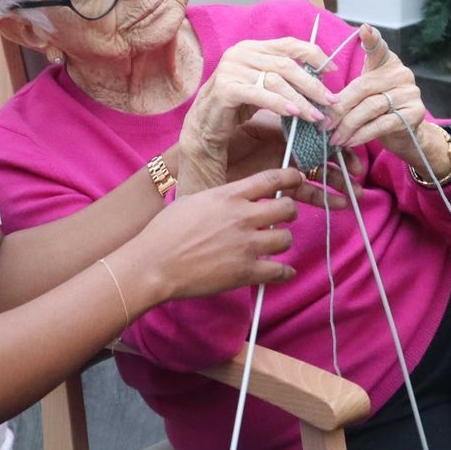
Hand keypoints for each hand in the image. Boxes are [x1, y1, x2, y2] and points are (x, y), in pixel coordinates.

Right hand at [114, 166, 304, 305]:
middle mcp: (242, 217)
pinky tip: (283, 272)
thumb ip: (220, 197)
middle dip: (289, 211)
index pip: (271, 179)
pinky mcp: (245, 272)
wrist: (153, 264)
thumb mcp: (193, 200)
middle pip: (287, 208)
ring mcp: (245, 246)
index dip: (291, 177)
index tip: (297, 179)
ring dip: (283, 241)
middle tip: (283, 217)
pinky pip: (279, 271)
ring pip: (286, 239)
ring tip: (274, 245)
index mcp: (228, 196)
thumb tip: (236, 196)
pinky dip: (284, 273)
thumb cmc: (165, 231)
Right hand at [177, 36, 335, 184]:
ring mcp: (231, 68)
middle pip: (286, 64)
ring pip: (276, 80)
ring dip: (300, 99)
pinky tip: (294, 113)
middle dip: (312, 84)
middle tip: (330, 101)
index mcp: (253, 47)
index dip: (314, 54)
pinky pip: (260, 94)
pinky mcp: (225, 88)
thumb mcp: (263, 86)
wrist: (205, 126)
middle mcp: (241, 53)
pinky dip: (279, 104)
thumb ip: (284, 78)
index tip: (333, 70)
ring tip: (316, 115)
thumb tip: (320, 81)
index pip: (289, 44)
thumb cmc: (237, 106)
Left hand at [218, 113, 362, 204]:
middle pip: (317, 146)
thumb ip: (268, 124)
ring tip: (356, 193)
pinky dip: (321, 195)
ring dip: (336, 180)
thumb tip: (291, 110)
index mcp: (273, 124)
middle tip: (358, 169)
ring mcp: (279, 161)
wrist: (193, 167)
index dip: (331, 135)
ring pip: (314, 169)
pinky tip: (339, 203)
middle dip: (339, 158)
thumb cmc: (210, 144)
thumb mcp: (240, 131)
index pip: (309, 125)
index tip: (346, 140)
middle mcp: (279, 141)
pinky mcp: (276, 181)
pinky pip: (302, 188)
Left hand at [325, 25, 450, 174]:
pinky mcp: (414, 114)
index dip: (371, 39)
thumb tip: (321, 101)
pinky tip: (350, 141)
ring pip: (370, 107)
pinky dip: (362, 135)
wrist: (406, 135)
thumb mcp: (365, 94)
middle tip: (323, 123)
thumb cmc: (379, 110)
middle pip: (363, 87)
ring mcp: (410, 93)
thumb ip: (350, 91)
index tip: (364, 28)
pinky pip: (381, 124)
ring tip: (334, 137)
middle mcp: (401, 74)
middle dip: (339, 107)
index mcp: (387, 63)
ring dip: (348, 125)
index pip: (378, 48)